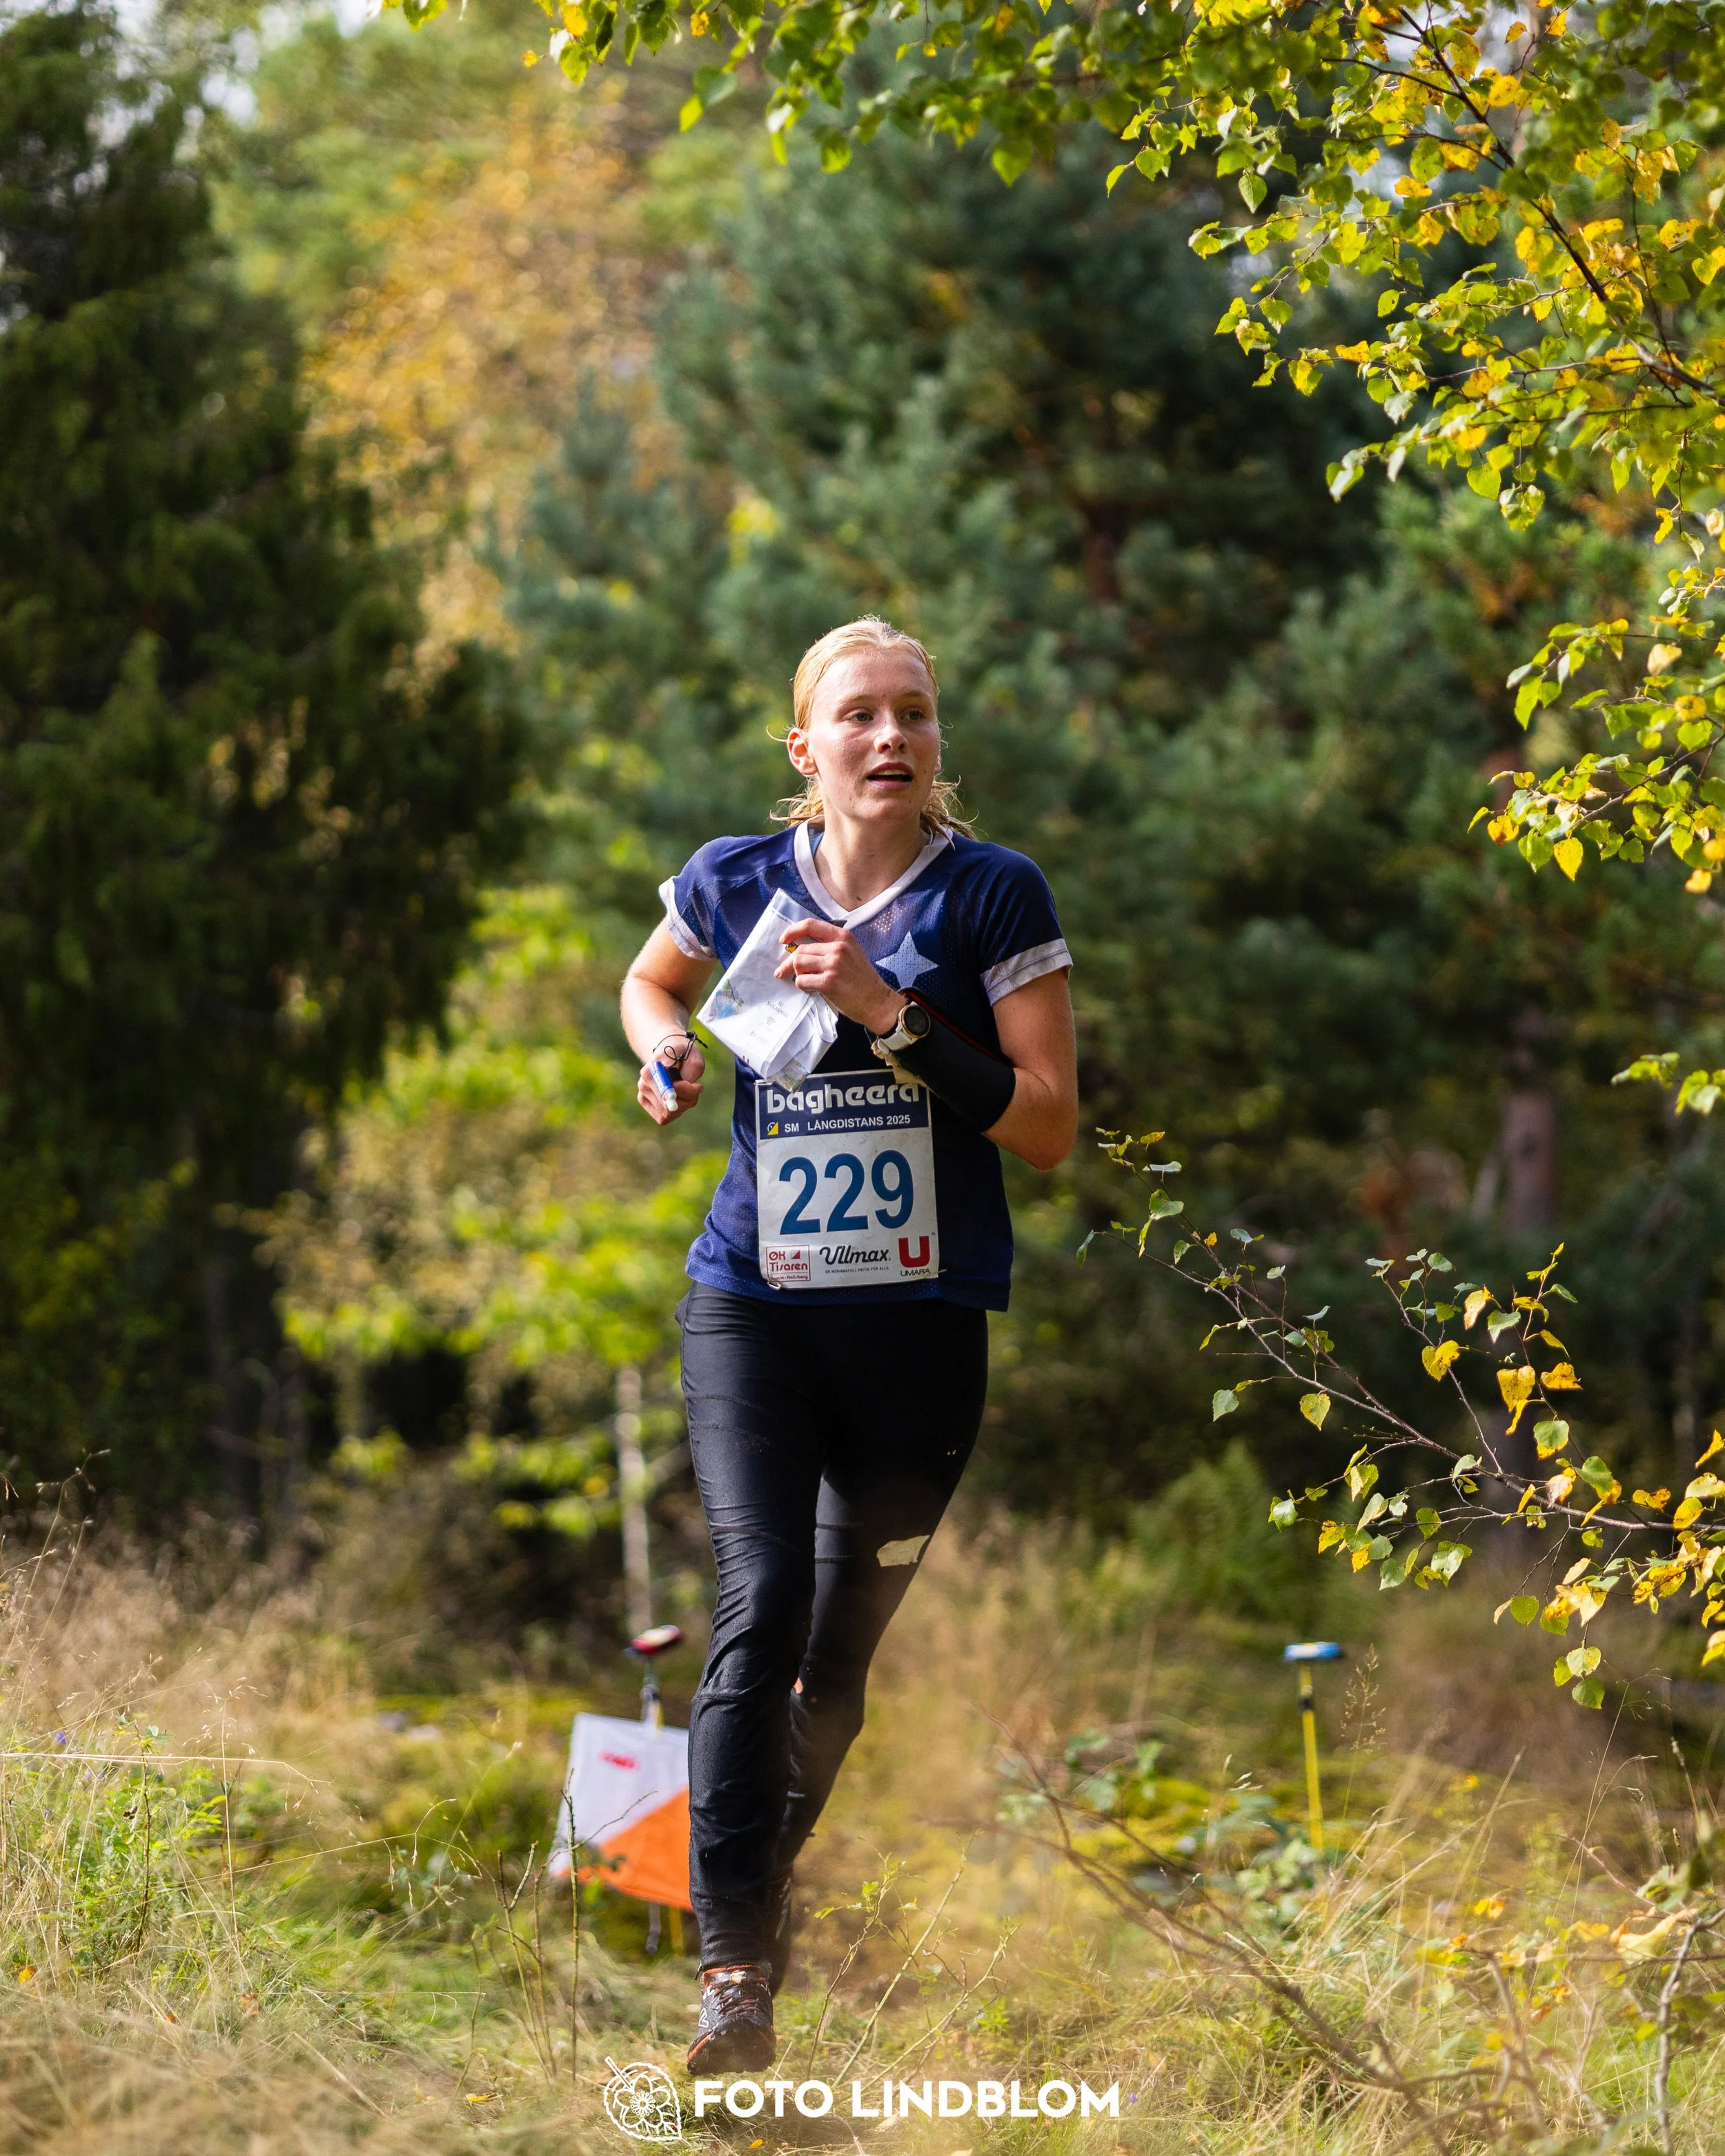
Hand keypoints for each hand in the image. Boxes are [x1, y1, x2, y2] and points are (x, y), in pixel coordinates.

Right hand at [637, 1035, 705, 1124]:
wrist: (669, 1054)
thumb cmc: (683, 1055)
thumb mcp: (693, 1058)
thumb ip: (688, 1072)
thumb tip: (677, 1088)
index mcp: (652, 1070)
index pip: (671, 1093)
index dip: (688, 1092)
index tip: (698, 1086)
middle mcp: (643, 1084)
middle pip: (670, 1107)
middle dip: (689, 1099)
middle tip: (697, 1087)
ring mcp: (643, 1094)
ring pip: (668, 1114)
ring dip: (684, 1105)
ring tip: (688, 1091)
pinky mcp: (646, 1104)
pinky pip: (664, 1117)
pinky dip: (676, 1111)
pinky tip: (679, 1099)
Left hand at [774, 919, 902, 1032]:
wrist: (877, 1001)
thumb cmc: (862, 980)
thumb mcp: (851, 953)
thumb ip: (831, 946)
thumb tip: (801, 949)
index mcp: (843, 937)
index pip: (810, 925)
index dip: (792, 931)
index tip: (784, 940)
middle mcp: (838, 948)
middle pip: (800, 949)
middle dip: (789, 962)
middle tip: (784, 971)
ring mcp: (833, 964)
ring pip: (798, 963)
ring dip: (797, 974)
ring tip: (806, 982)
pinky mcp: (828, 982)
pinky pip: (802, 980)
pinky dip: (802, 986)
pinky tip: (812, 990)